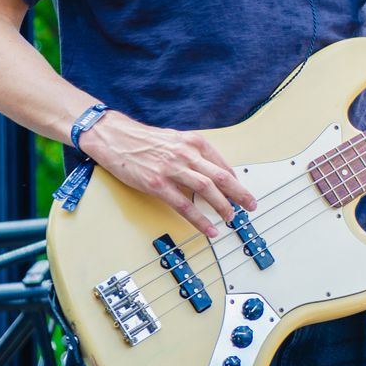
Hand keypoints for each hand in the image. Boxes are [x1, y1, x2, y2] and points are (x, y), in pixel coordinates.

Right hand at [78, 114, 257, 237]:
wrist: (115, 137)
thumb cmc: (143, 140)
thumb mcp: (174, 139)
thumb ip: (192, 153)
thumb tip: (210, 171)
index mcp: (192, 142)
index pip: (221, 164)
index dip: (235, 181)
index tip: (242, 191)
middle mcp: (186, 154)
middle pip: (220, 177)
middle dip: (239, 193)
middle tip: (250, 205)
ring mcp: (172, 169)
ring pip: (206, 190)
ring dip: (223, 206)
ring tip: (232, 218)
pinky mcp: (158, 184)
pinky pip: (184, 206)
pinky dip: (200, 219)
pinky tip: (209, 229)